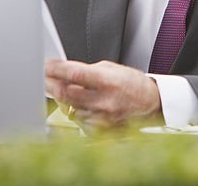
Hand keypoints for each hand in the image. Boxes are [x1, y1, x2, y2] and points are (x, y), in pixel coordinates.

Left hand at [44, 59, 162, 128]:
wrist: (151, 104)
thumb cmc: (133, 85)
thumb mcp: (112, 69)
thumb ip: (88, 70)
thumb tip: (65, 72)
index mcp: (107, 81)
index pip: (74, 74)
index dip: (56, 70)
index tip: (46, 66)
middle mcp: (104, 102)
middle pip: (66, 94)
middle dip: (51, 85)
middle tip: (45, 79)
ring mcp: (102, 119)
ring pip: (70, 109)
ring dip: (65, 100)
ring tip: (71, 91)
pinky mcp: (101, 131)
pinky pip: (79, 122)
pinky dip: (77, 112)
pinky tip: (84, 106)